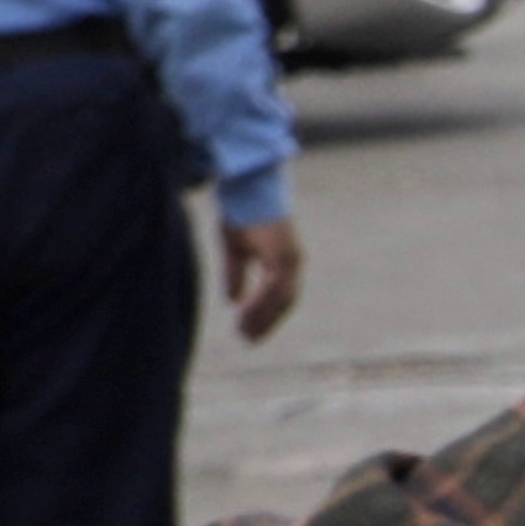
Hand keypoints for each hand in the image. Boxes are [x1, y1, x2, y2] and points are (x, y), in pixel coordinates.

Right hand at [222, 216, 305, 344]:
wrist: (245, 184)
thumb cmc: (240, 211)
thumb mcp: (234, 249)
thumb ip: (235, 274)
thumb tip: (232, 301)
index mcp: (283, 261)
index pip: (280, 298)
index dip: (266, 317)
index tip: (249, 333)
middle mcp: (292, 261)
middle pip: (285, 303)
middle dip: (266, 323)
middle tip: (247, 340)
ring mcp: (290, 258)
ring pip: (281, 299)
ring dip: (262, 318)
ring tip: (243, 333)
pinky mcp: (283, 254)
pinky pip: (274, 287)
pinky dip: (260, 304)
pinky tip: (243, 315)